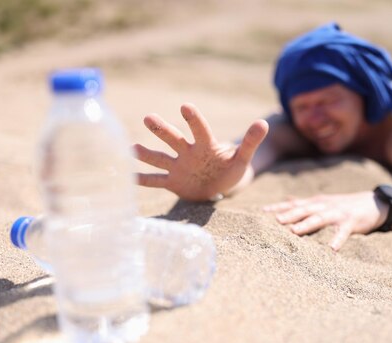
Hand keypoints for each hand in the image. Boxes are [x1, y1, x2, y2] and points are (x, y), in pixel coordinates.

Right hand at [135, 103, 268, 200]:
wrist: (218, 187)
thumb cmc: (230, 170)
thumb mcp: (242, 159)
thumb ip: (251, 142)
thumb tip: (263, 122)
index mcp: (205, 145)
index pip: (199, 130)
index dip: (193, 120)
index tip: (185, 107)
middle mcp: (188, 152)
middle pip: (174, 139)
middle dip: (162, 130)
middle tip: (148, 118)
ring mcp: (178, 166)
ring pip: (161, 158)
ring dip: (147, 155)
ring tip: (132, 149)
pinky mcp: (172, 181)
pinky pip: (156, 180)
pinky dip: (143, 180)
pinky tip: (127, 176)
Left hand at [263, 192, 386, 250]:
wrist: (374, 203)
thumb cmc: (344, 205)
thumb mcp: (324, 202)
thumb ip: (305, 203)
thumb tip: (287, 199)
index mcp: (315, 202)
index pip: (293, 204)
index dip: (278, 207)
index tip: (261, 212)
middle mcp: (324, 205)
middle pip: (303, 209)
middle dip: (288, 215)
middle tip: (274, 221)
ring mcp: (337, 213)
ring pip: (319, 218)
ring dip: (306, 225)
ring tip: (294, 232)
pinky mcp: (351, 222)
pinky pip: (343, 233)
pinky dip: (337, 240)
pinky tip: (331, 249)